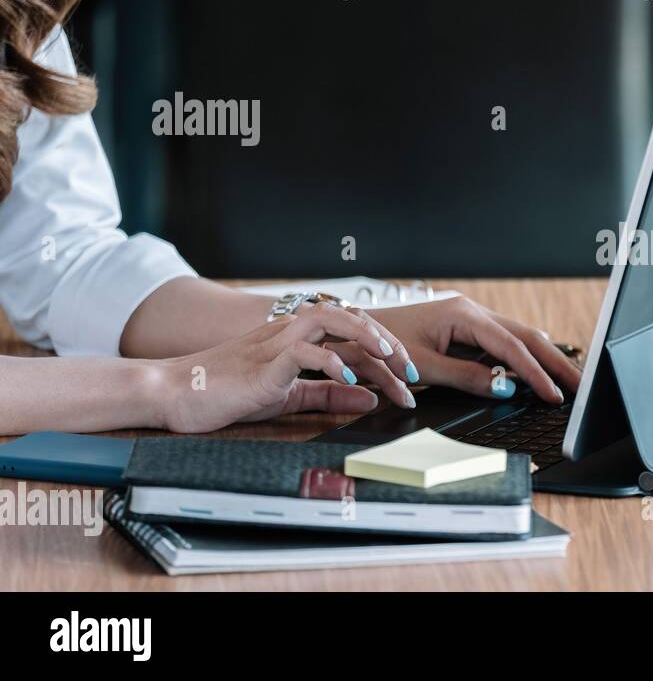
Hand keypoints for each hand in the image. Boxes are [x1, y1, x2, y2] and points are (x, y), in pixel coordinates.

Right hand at [159, 302, 410, 433]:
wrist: (174, 393)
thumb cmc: (226, 391)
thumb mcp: (289, 395)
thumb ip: (328, 393)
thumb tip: (369, 397)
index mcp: (299, 338)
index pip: (354, 334)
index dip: (387, 352)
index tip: (410, 378)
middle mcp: (291, 332)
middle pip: (351, 320)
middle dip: (388, 343)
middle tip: (412, 371)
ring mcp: (276, 342)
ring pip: (331, 321)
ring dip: (366, 337)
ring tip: (391, 360)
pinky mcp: (263, 362)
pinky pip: (302, 352)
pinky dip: (330, 361)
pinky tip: (348, 377)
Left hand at [370, 295, 582, 404]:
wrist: (354, 332)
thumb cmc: (381, 345)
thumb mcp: (423, 366)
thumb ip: (465, 378)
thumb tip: (505, 387)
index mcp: (463, 314)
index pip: (511, 345)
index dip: (535, 372)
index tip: (552, 394)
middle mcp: (472, 313)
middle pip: (525, 337)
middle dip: (554, 362)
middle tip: (581, 386)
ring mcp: (472, 321)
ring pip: (518, 339)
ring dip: (543, 361)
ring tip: (568, 382)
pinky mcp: (468, 333)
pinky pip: (503, 346)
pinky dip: (524, 361)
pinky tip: (539, 374)